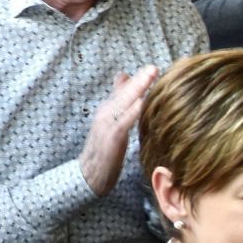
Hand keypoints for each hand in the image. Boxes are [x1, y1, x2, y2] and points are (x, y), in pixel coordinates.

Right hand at [79, 66, 157, 195]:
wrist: (88, 174)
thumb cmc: (103, 150)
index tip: (152, 68)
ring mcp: (107, 124)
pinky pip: (124, 121)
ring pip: (124, 102)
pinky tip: (143, 102)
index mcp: (107, 110)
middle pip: (124, 93)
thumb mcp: (111, 125)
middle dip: (139, 80)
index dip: (137, 79)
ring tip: (151, 77)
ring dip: (138, 88)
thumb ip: (118, 106)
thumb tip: (124, 83)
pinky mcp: (112, 137)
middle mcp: (106, 113)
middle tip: (154, 67)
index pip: (123, 90)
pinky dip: (133, 110)